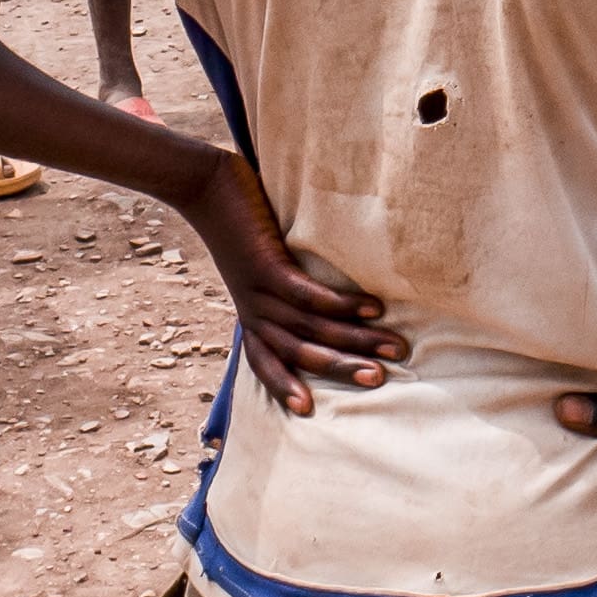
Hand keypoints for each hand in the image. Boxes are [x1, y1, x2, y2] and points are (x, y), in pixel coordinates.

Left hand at [165, 150, 399, 410]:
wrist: (202, 185)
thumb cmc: (235, 221)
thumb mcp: (252, 262)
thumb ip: (277, 282)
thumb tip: (314, 296)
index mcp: (250, 312)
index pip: (264, 361)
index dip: (284, 386)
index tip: (309, 411)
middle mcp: (253, 308)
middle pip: (299, 352)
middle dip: (342, 368)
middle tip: (379, 380)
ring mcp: (259, 289)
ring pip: (311, 328)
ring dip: (356, 340)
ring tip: (395, 347)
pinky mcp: (268, 264)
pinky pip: (308, 295)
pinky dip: (343, 305)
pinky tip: (374, 308)